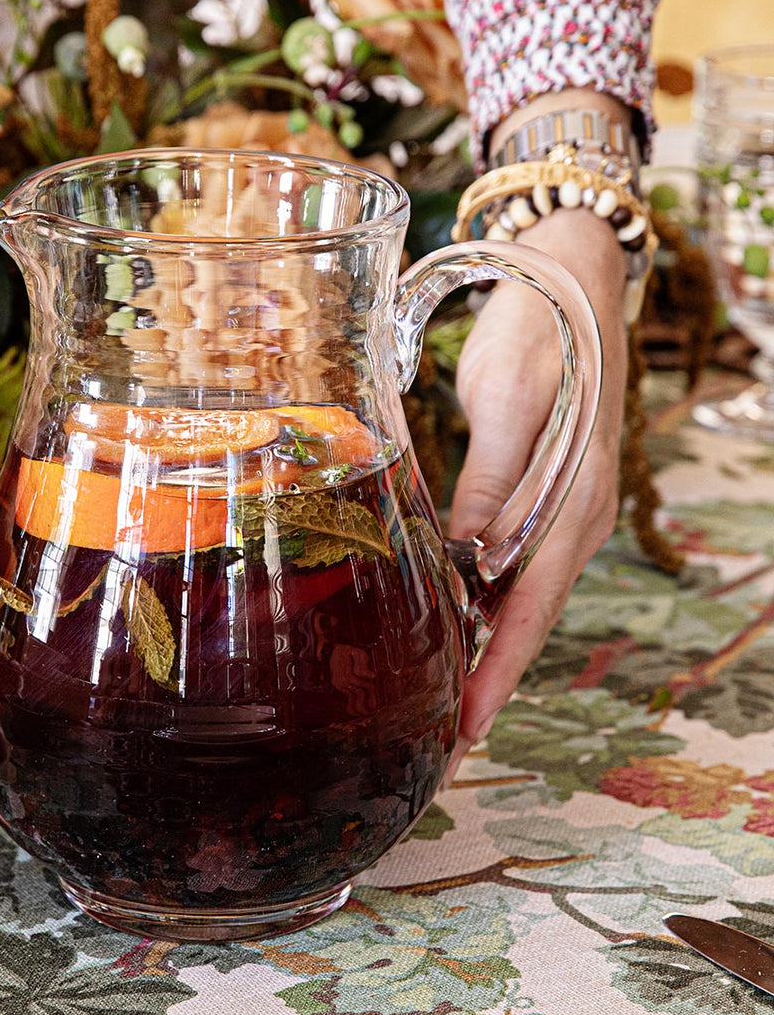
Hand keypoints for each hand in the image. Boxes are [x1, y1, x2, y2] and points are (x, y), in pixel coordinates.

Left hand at [445, 206, 627, 781]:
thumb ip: (489, 485)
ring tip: (441, 697)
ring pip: (521, 598)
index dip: (496, 673)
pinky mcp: (546, 493)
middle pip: (525, 619)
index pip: (528, 611)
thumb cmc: (537, 331)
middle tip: (441, 738)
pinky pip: (516, 565)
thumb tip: (468, 562)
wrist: (573, 275)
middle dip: (485, 681)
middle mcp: (573, 519)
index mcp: (570, 504)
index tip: (465, 730)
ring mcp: (564, 510)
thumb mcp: (506, 401)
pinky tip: (456, 621)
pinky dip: (488, 603)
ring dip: (485, 648)